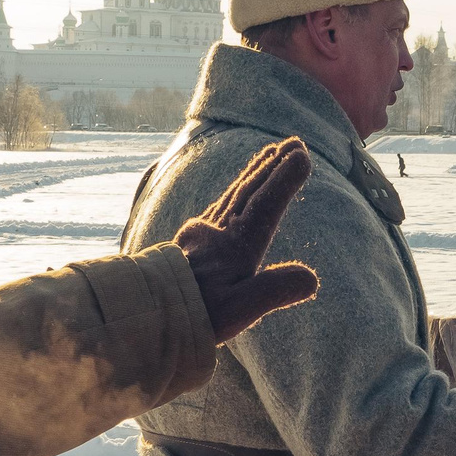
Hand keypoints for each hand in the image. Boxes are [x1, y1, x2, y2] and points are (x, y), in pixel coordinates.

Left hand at [176, 138, 320, 344]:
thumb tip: (311, 279)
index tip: (302, 155)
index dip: (284, 180)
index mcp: (237, 245)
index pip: (265, 204)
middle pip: (250, 190)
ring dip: (255, 173)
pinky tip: (233, 194)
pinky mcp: (189, 241)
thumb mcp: (239, 308)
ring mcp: (201, 233)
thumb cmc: (195, 312)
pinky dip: (234, 191)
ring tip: (270, 155)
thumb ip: (274, 290)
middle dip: (273, 166)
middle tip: (294, 142)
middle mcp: (219, 231)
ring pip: (234, 194)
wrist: (144, 312)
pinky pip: (219, 206)